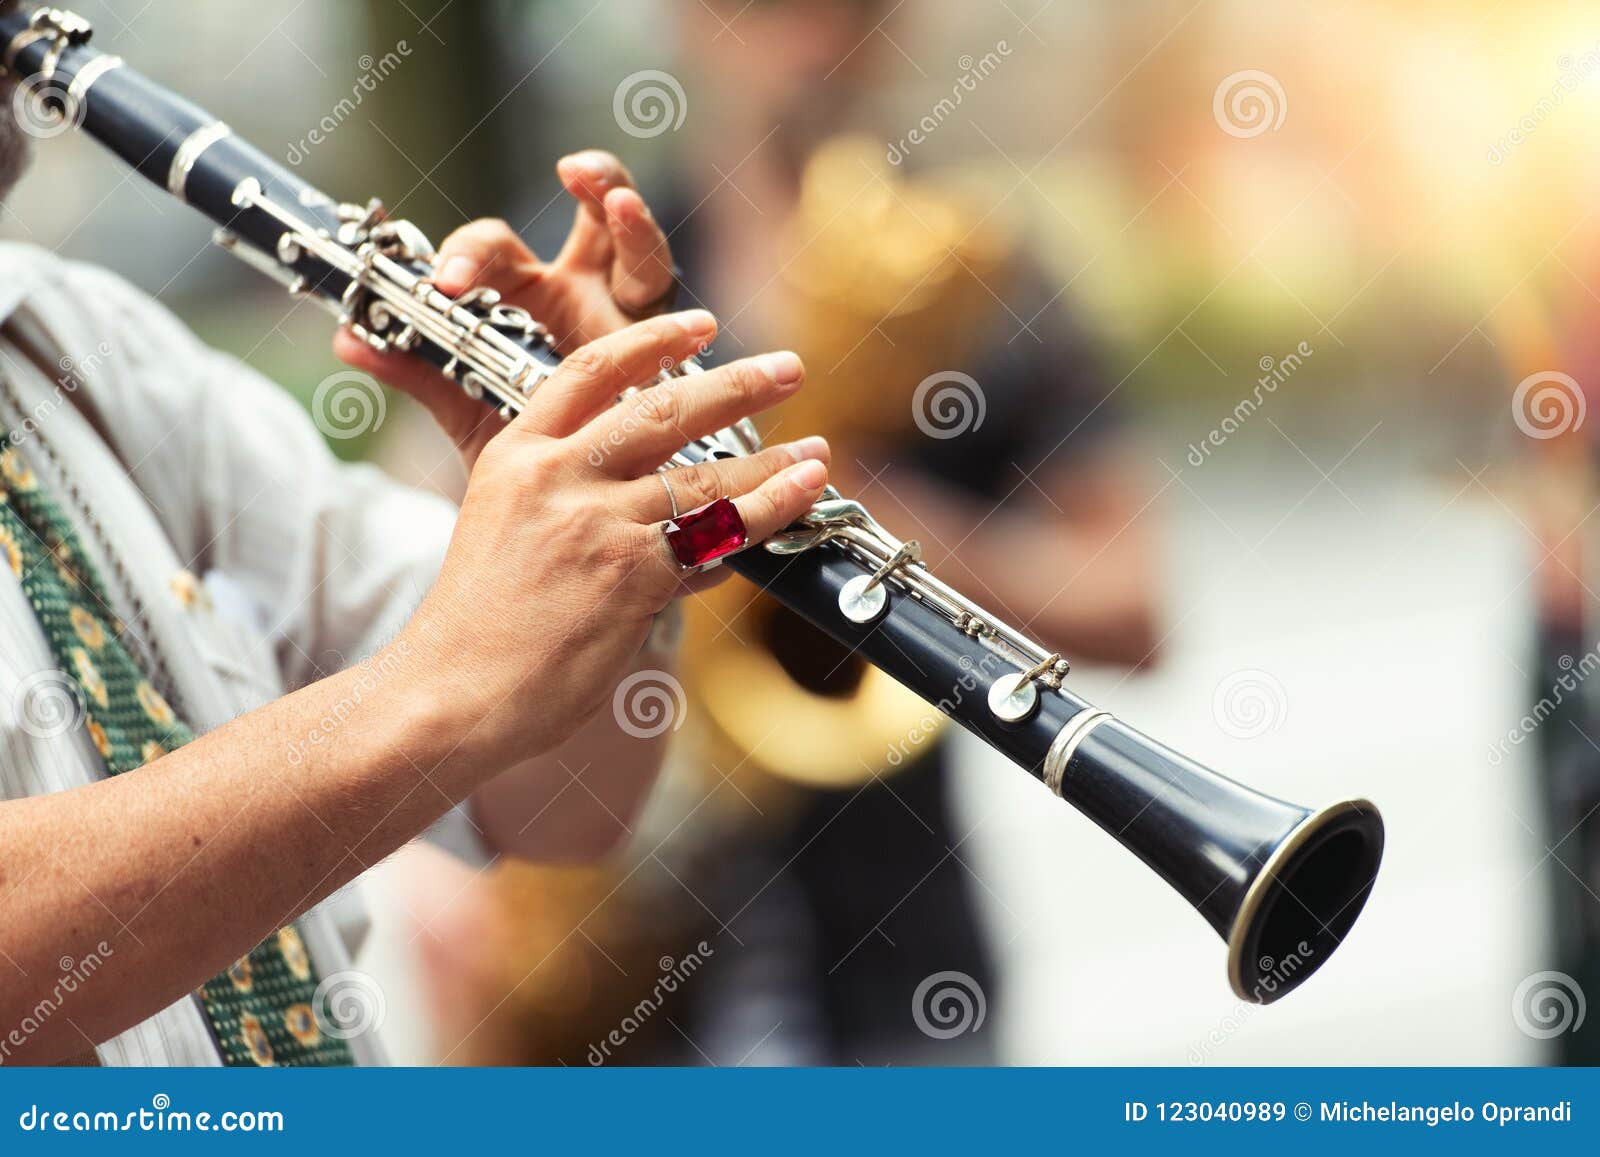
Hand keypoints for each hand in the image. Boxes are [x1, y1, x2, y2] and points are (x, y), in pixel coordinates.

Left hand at [335, 150, 677, 468]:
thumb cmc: (527, 449)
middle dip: (592, 183)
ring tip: (621, 200)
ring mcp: (633, 319)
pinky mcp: (673, 358)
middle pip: (589, 220)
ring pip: (643, 252)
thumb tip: (347, 339)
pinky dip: (684, 322)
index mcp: (527, 298)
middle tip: (574, 172)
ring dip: (635, 220)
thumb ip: (418, 370)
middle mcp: (584, 293)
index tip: (446, 287)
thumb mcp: (469, 409)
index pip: (498, 253)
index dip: (470, 258)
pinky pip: (681, 328)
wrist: (574, 516)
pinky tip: (693, 316)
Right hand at [404, 311, 829, 765]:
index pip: (591, 370)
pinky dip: (759, 523)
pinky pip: (713, 540)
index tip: (701, 325)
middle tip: (788, 369)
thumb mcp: (502, 529)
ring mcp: (596, 523)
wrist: (450, 692)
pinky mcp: (631, 575)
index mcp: (517, 454)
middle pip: (662, 410)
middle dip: (737, 385)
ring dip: (770, 464)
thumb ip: (567, 497)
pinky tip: (796, 505)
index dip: (653, 341)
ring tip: (815, 453)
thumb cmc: (478, 626)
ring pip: (703, 479)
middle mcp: (557, 476)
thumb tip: (655, 496)